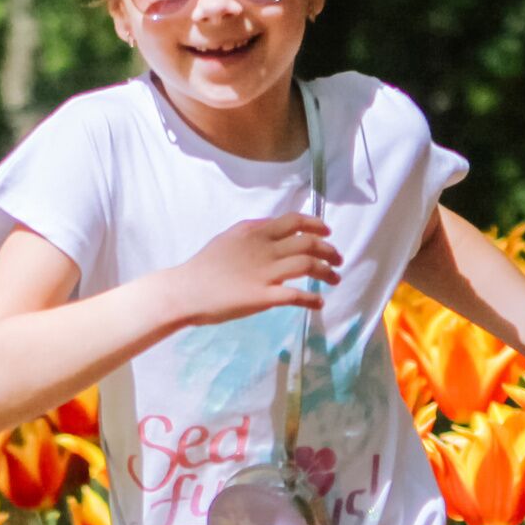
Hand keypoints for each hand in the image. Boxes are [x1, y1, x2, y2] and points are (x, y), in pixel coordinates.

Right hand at [168, 212, 341, 327]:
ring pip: (307, 266)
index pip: (295, 221)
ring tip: (335, 279)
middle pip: (308, 243)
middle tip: (338, 260)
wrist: (186, 290)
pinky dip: (311, 299)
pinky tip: (318, 303)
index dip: (316, 225)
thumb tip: (275, 227)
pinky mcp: (262, 297)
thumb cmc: (206, 265)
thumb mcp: (230, 237)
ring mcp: (264, 273)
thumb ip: (254, 231)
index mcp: (256, 232)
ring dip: (327, 272)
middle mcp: (264, 249)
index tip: (328, 232)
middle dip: (329, 251)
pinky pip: (295, 296)